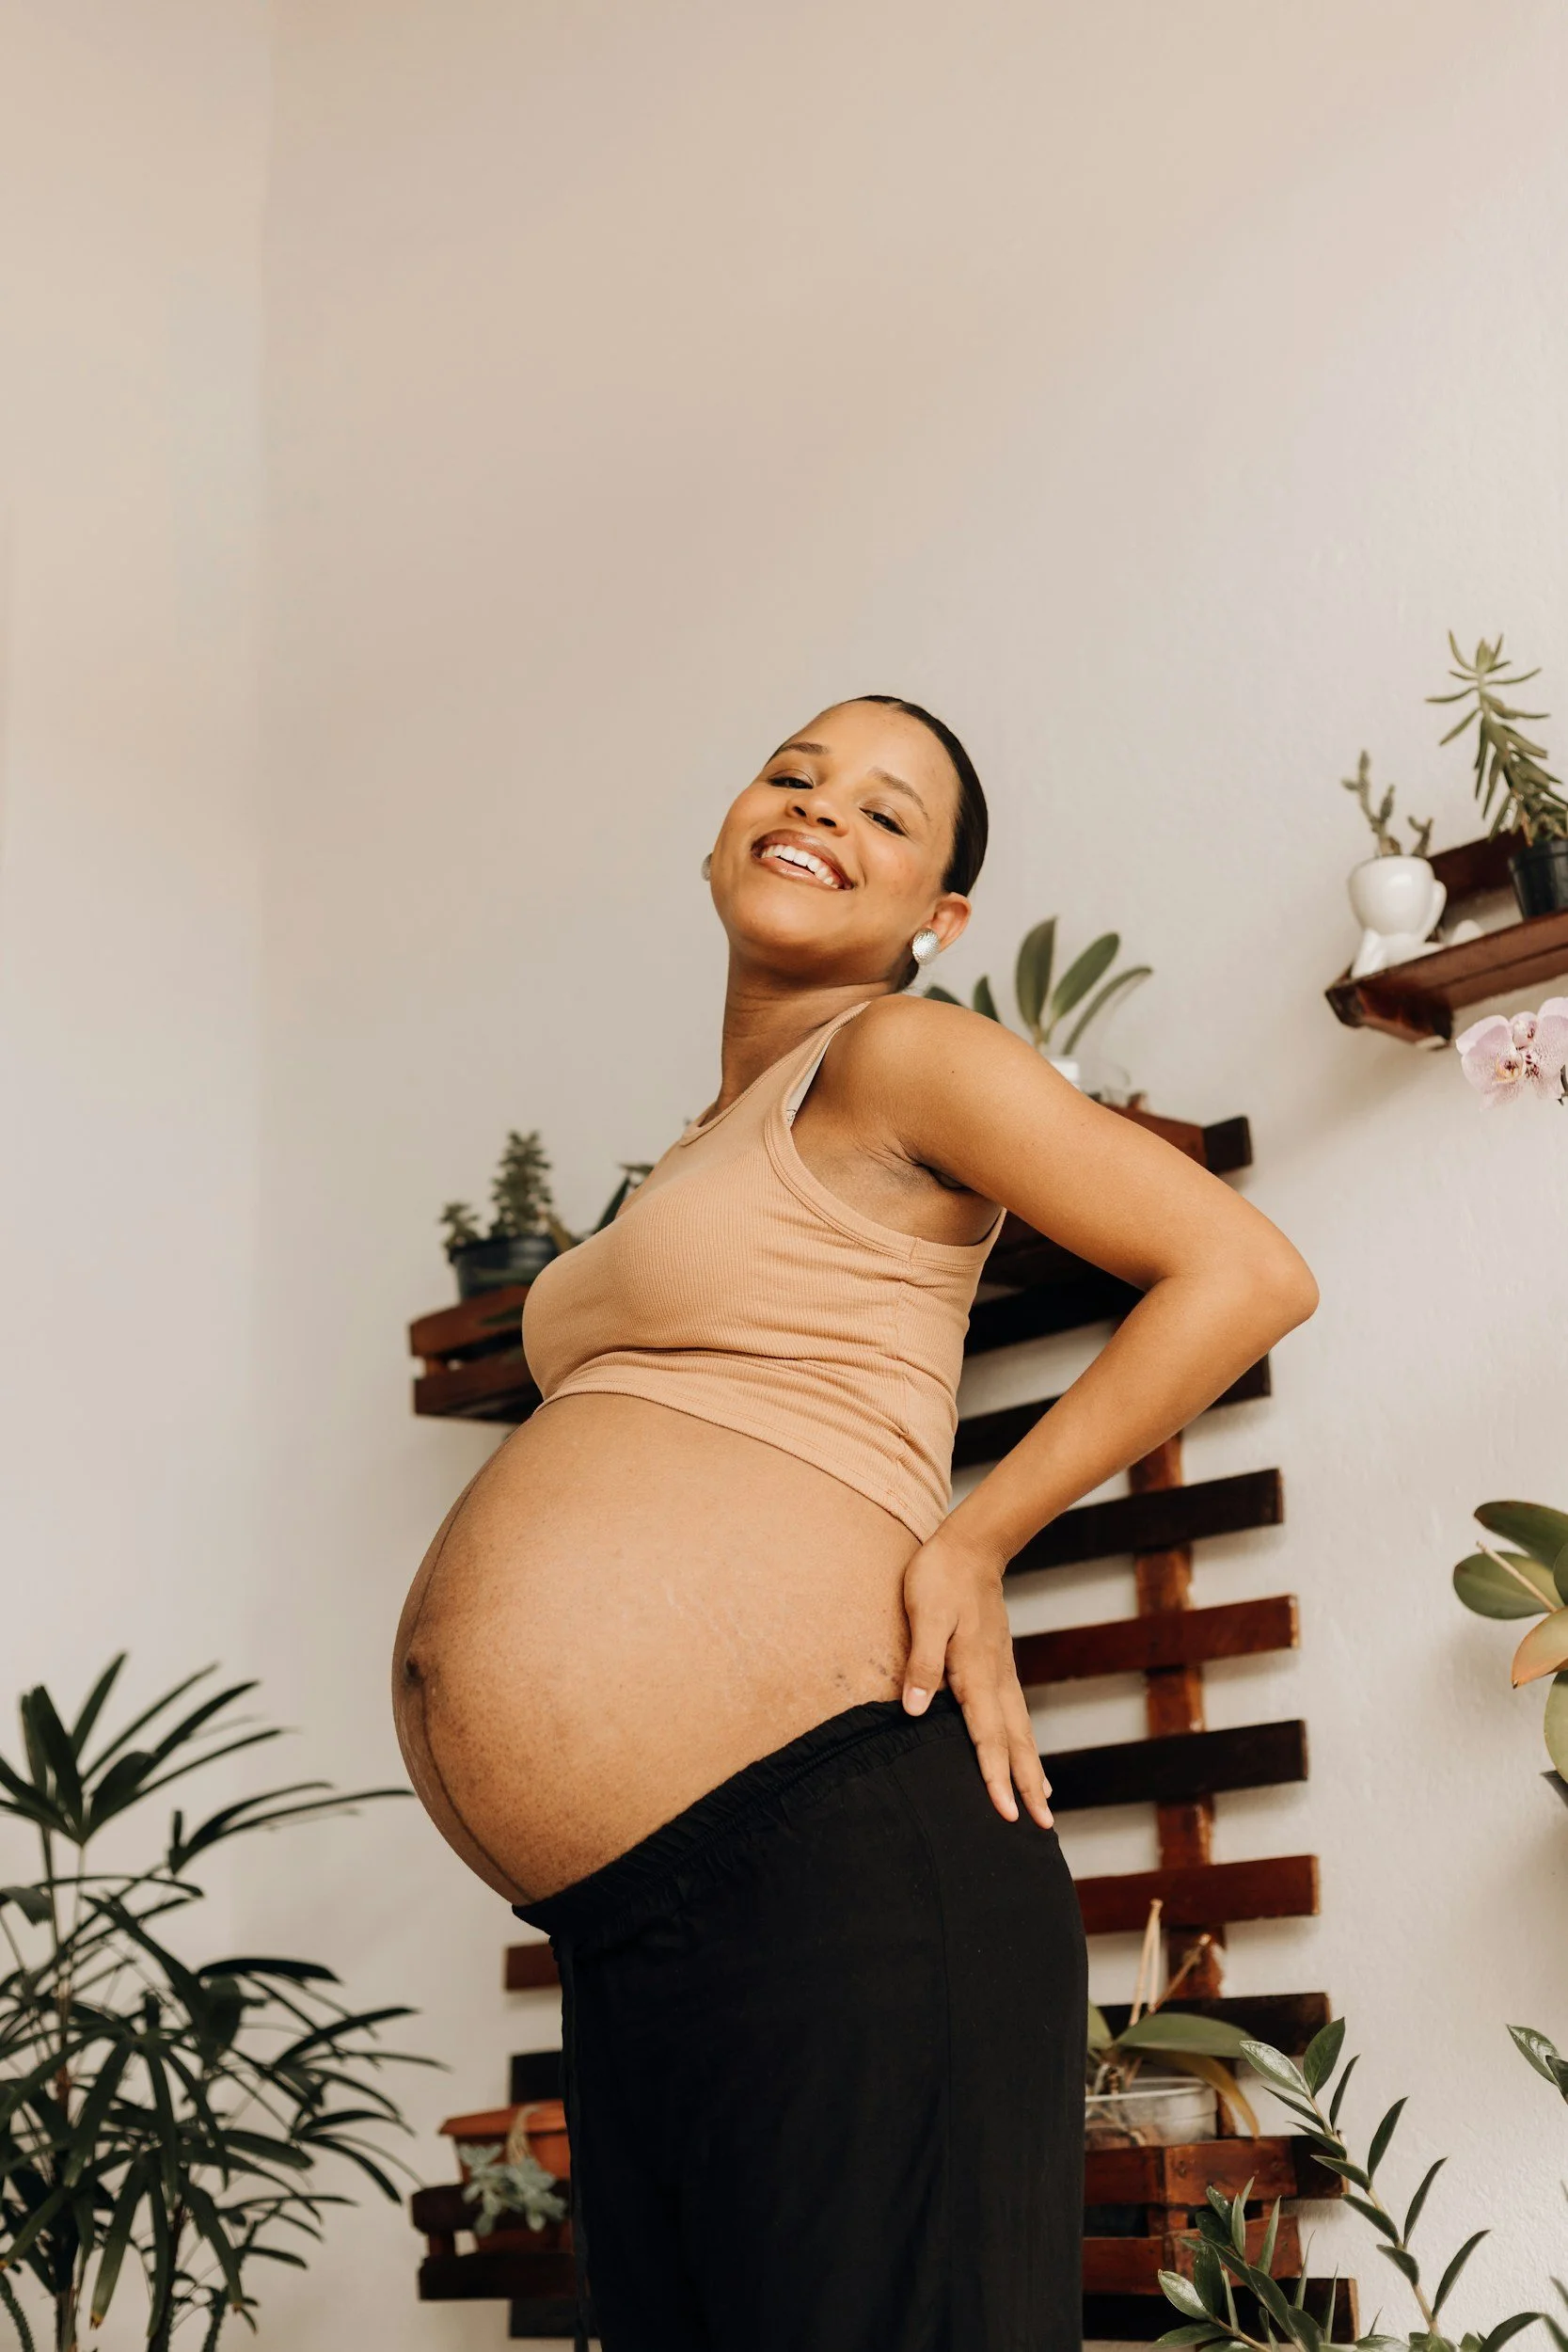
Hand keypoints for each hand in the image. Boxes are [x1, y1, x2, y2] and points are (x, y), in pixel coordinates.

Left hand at [900, 1527, 1053, 1828]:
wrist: (971, 1546)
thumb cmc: (941, 1579)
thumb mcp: (924, 1616)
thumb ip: (921, 1664)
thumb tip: (914, 1712)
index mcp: (975, 1672)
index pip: (987, 1735)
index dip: (995, 1776)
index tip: (1006, 1813)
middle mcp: (995, 1678)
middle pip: (1014, 1741)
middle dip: (1025, 1785)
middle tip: (1042, 1828)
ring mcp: (1002, 1672)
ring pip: (1021, 1729)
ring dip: (1030, 1768)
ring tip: (1043, 1803)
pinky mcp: (999, 1665)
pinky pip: (1016, 1713)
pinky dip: (1024, 1741)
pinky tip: (1026, 1751)